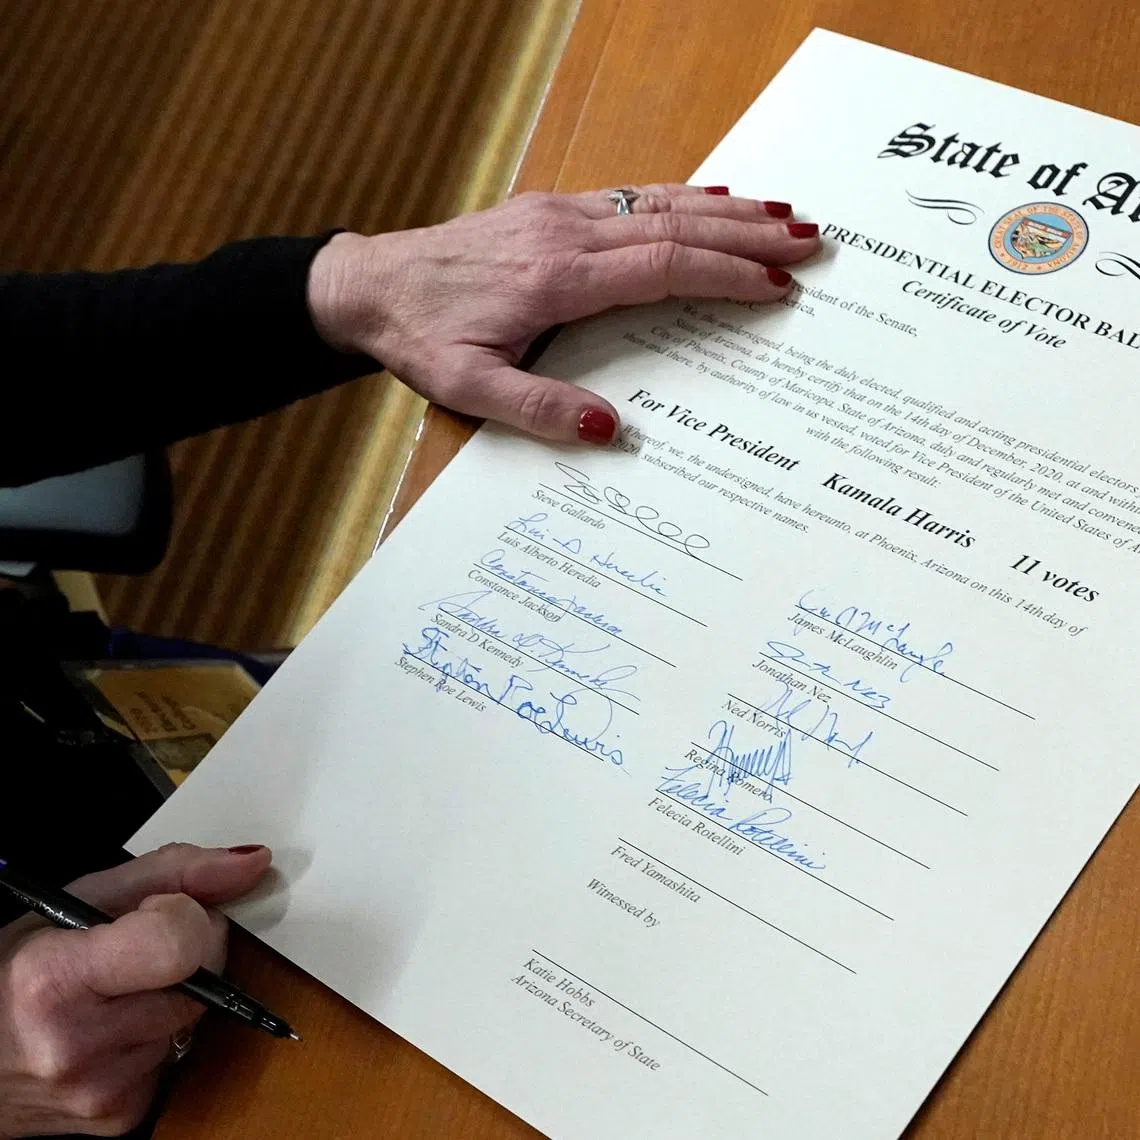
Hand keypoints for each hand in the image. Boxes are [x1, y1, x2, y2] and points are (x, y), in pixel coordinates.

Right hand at [0, 843, 270, 1137]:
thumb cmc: (14, 972)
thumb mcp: (77, 899)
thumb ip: (173, 872)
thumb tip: (254, 862)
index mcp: (56, 980)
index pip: (181, 943)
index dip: (186, 914)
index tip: (158, 910)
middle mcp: (78, 1045)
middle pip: (203, 979)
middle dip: (191, 950)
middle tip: (139, 947)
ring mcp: (101, 1092)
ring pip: (195, 1017)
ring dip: (176, 993)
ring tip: (116, 990)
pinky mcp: (121, 1118)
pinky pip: (178, 1055)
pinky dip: (160, 1033)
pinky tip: (115, 1028)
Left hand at [307, 184, 819, 444]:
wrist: (369, 284)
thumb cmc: (420, 337)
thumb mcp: (467, 389)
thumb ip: (538, 409)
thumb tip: (611, 430)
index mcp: (555, 279)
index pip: (660, 269)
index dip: (723, 276)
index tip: (775, 287)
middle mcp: (566, 234)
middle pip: (674, 226)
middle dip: (747, 235)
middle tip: (812, 242)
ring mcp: (560, 215)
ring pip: (658, 202)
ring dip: (726, 209)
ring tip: (784, 214)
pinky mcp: (551, 210)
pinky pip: (631, 197)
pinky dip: (682, 198)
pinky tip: (712, 199)